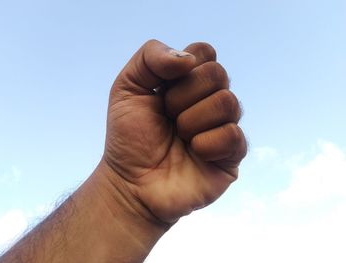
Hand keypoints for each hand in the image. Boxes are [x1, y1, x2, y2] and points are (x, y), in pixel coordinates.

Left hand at [103, 40, 246, 223]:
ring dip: (191, 121)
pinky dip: (205, 144)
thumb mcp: (127, 88)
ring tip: (178, 137)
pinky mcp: (232, 155)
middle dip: (182, 96)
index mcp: (188, 82)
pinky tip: (193, 154)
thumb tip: (189, 58)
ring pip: (228, 102)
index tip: (162, 89)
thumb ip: (150, 57)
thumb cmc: (129, 137)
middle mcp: (209, 101)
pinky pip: (233, 135)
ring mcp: (222, 126)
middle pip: (218, 74)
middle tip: (167, 117)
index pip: (205, 52)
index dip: (183, 66)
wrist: (131, 183)